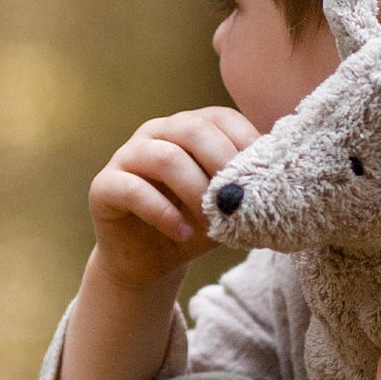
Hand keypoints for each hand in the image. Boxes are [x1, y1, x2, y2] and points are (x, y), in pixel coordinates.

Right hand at [87, 107, 256, 295]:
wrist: (149, 262)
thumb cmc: (192, 227)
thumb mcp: (224, 209)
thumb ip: (242, 192)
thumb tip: (276, 185)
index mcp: (188, 129)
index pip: (220, 117)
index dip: (244, 142)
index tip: (263, 175)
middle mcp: (157, 134)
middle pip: (192, 130)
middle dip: (221, 163)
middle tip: (237, 197)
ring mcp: (127, 156)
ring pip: (165, 158)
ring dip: (195, 190)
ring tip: (211, 221)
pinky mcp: (104, 186)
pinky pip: (134, 191)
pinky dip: (164, 214)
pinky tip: (182, 234)